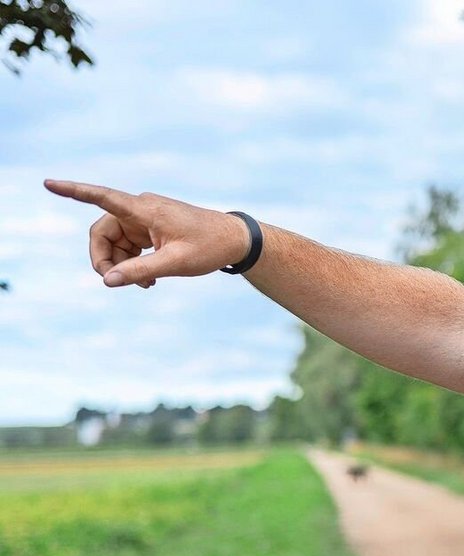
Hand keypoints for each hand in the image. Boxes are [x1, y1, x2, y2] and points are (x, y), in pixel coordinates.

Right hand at [43, 180, 250, 287]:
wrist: (235, 241)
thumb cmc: (210, 246)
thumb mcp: (176, 263)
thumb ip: (140, 271)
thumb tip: (108, 281)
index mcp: (145, 209)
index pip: (102, 197)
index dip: (73, 191)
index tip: (49, 183)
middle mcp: (141, 209)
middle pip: (102, 233)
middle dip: (104, 259)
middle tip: (116, 282)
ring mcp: (145, 218)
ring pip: (115, 242)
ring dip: (122, 265)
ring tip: (146, 284)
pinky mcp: (150, 228)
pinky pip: (129, 246)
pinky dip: (133, 263)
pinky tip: (149, 280)